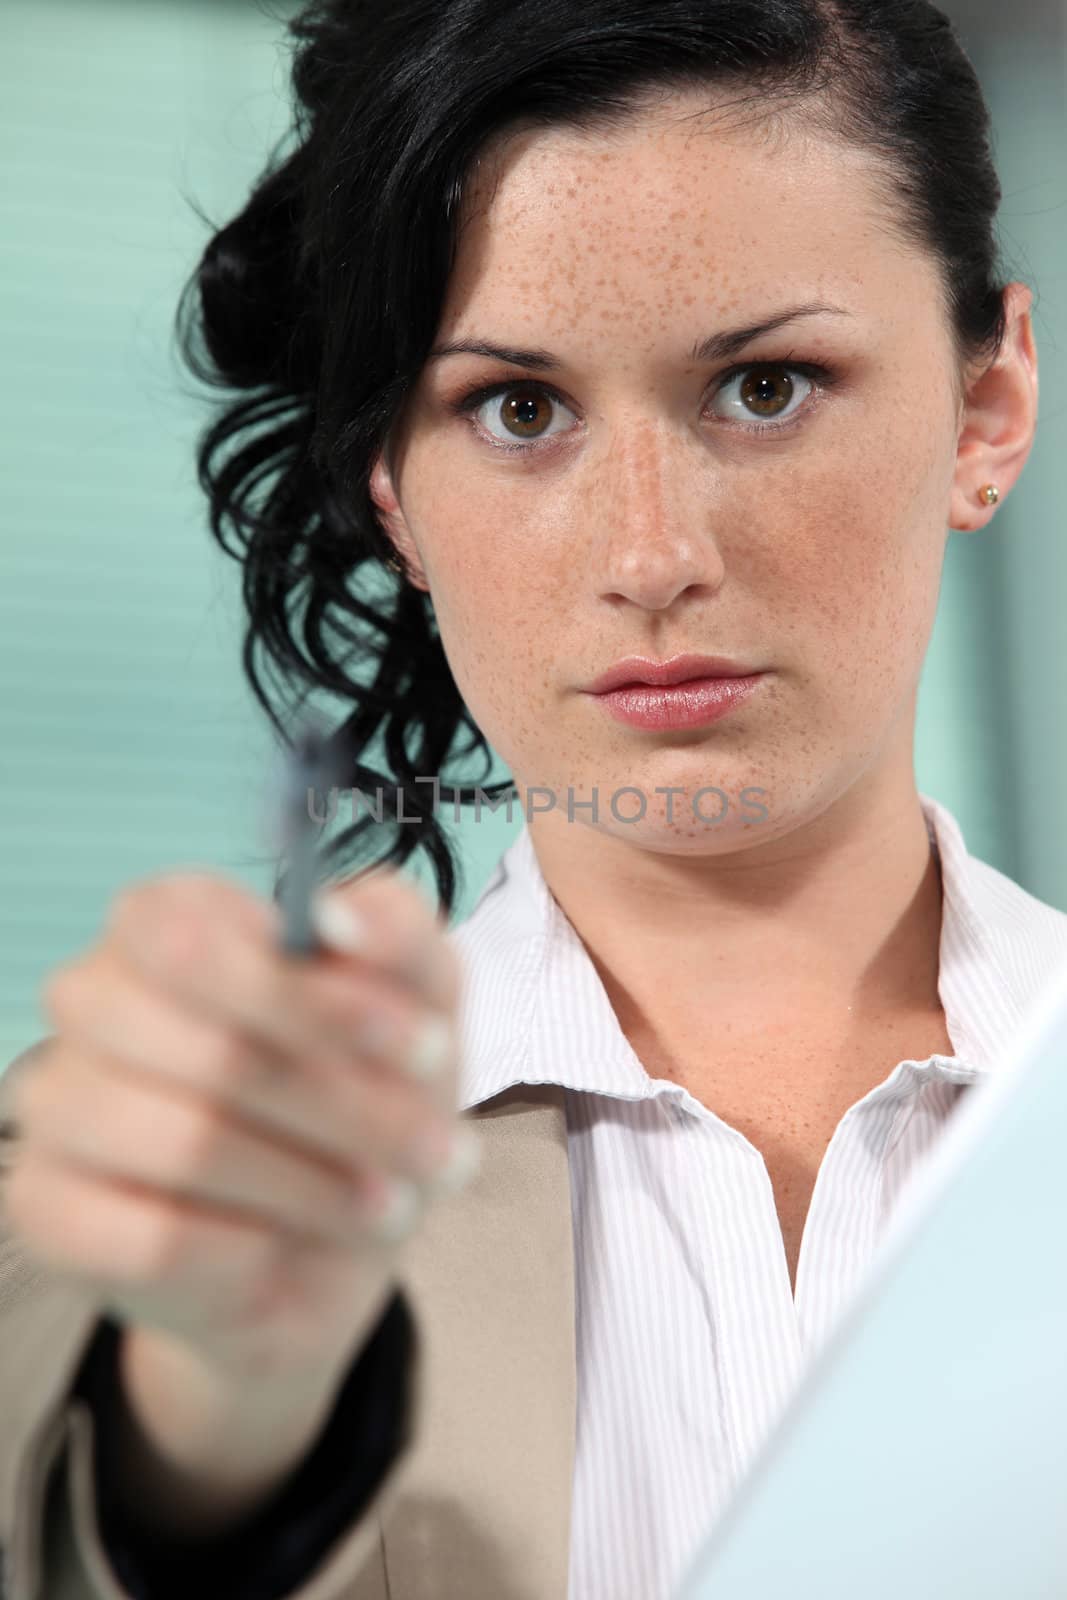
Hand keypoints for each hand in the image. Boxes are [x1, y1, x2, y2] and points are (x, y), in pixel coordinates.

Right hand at [3, 866, 478, 1392]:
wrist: (328, 1236)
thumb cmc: (365, 1089)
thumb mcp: (418, 1000)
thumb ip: (397, 935)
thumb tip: (336, 917)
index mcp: (167, 919)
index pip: (201, 940)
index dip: (317, 1002)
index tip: (426, 1048)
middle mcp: (91, 997)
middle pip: (211, 1051)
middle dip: (348, 1111)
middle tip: (432, 1152)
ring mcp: (58, 1103)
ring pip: (187, 1145)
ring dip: (314, 1187)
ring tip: (386, 1206)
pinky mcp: (50, 1208)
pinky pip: (151, 1238)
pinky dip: (247, 1254)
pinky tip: (288, 1248)